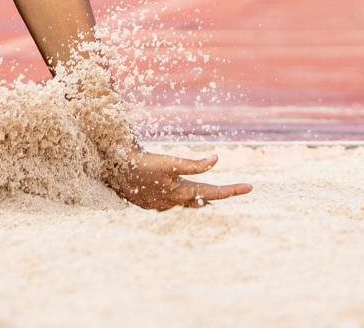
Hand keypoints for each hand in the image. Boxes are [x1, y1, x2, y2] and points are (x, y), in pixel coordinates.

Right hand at [116, 150, 250, 210]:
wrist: (113, 170)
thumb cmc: (141, 165)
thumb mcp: (169, 163)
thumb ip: (193, 164)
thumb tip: (216, 160)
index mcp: (183, 192)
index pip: (215, 193)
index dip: (234, 190)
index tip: (250, 187)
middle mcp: (176, 202)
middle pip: (204, 202)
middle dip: (218, 198)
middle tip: (234, 192)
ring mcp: (163, 205)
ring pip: (189, 205)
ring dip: (202, 201)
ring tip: (211, 198)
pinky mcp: (152, 203)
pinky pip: (173, 204)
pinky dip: (183, 201)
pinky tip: (180, 196)